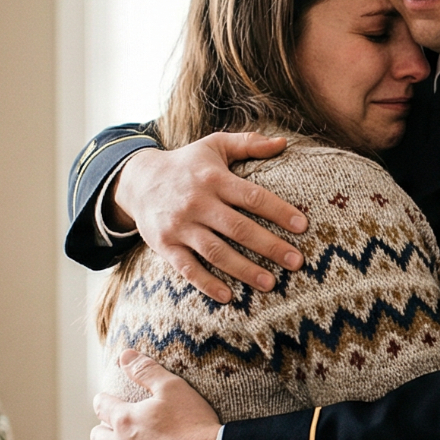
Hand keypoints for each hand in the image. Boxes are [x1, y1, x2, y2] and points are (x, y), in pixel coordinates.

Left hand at [91, 353, 220, 439]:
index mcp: (125, 420)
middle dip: (103, 432)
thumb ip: (146, 370)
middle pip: (98, 439)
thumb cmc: (195, 424)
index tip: (109, 403)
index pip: (102, 407)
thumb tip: (123, 355)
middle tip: (114, 432)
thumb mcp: (173, 388)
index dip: (105, 403)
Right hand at [111, 132, 307, 302]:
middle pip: (239, 228)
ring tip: (270, 284)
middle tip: (297, 262)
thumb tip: (284, 142)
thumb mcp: (214, 145)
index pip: (252, 196)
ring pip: (216, 252)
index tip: (302, 226)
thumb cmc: (186, 164)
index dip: (278, 211)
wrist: (136, 181)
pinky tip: (229, 296)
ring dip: (244, 270)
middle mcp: (197, 203)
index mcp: (214, 179)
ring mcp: (180, 226)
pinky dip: (207, 284)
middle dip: (270, 246)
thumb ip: (248, 143)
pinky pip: (188, 268)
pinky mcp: (165, 245)